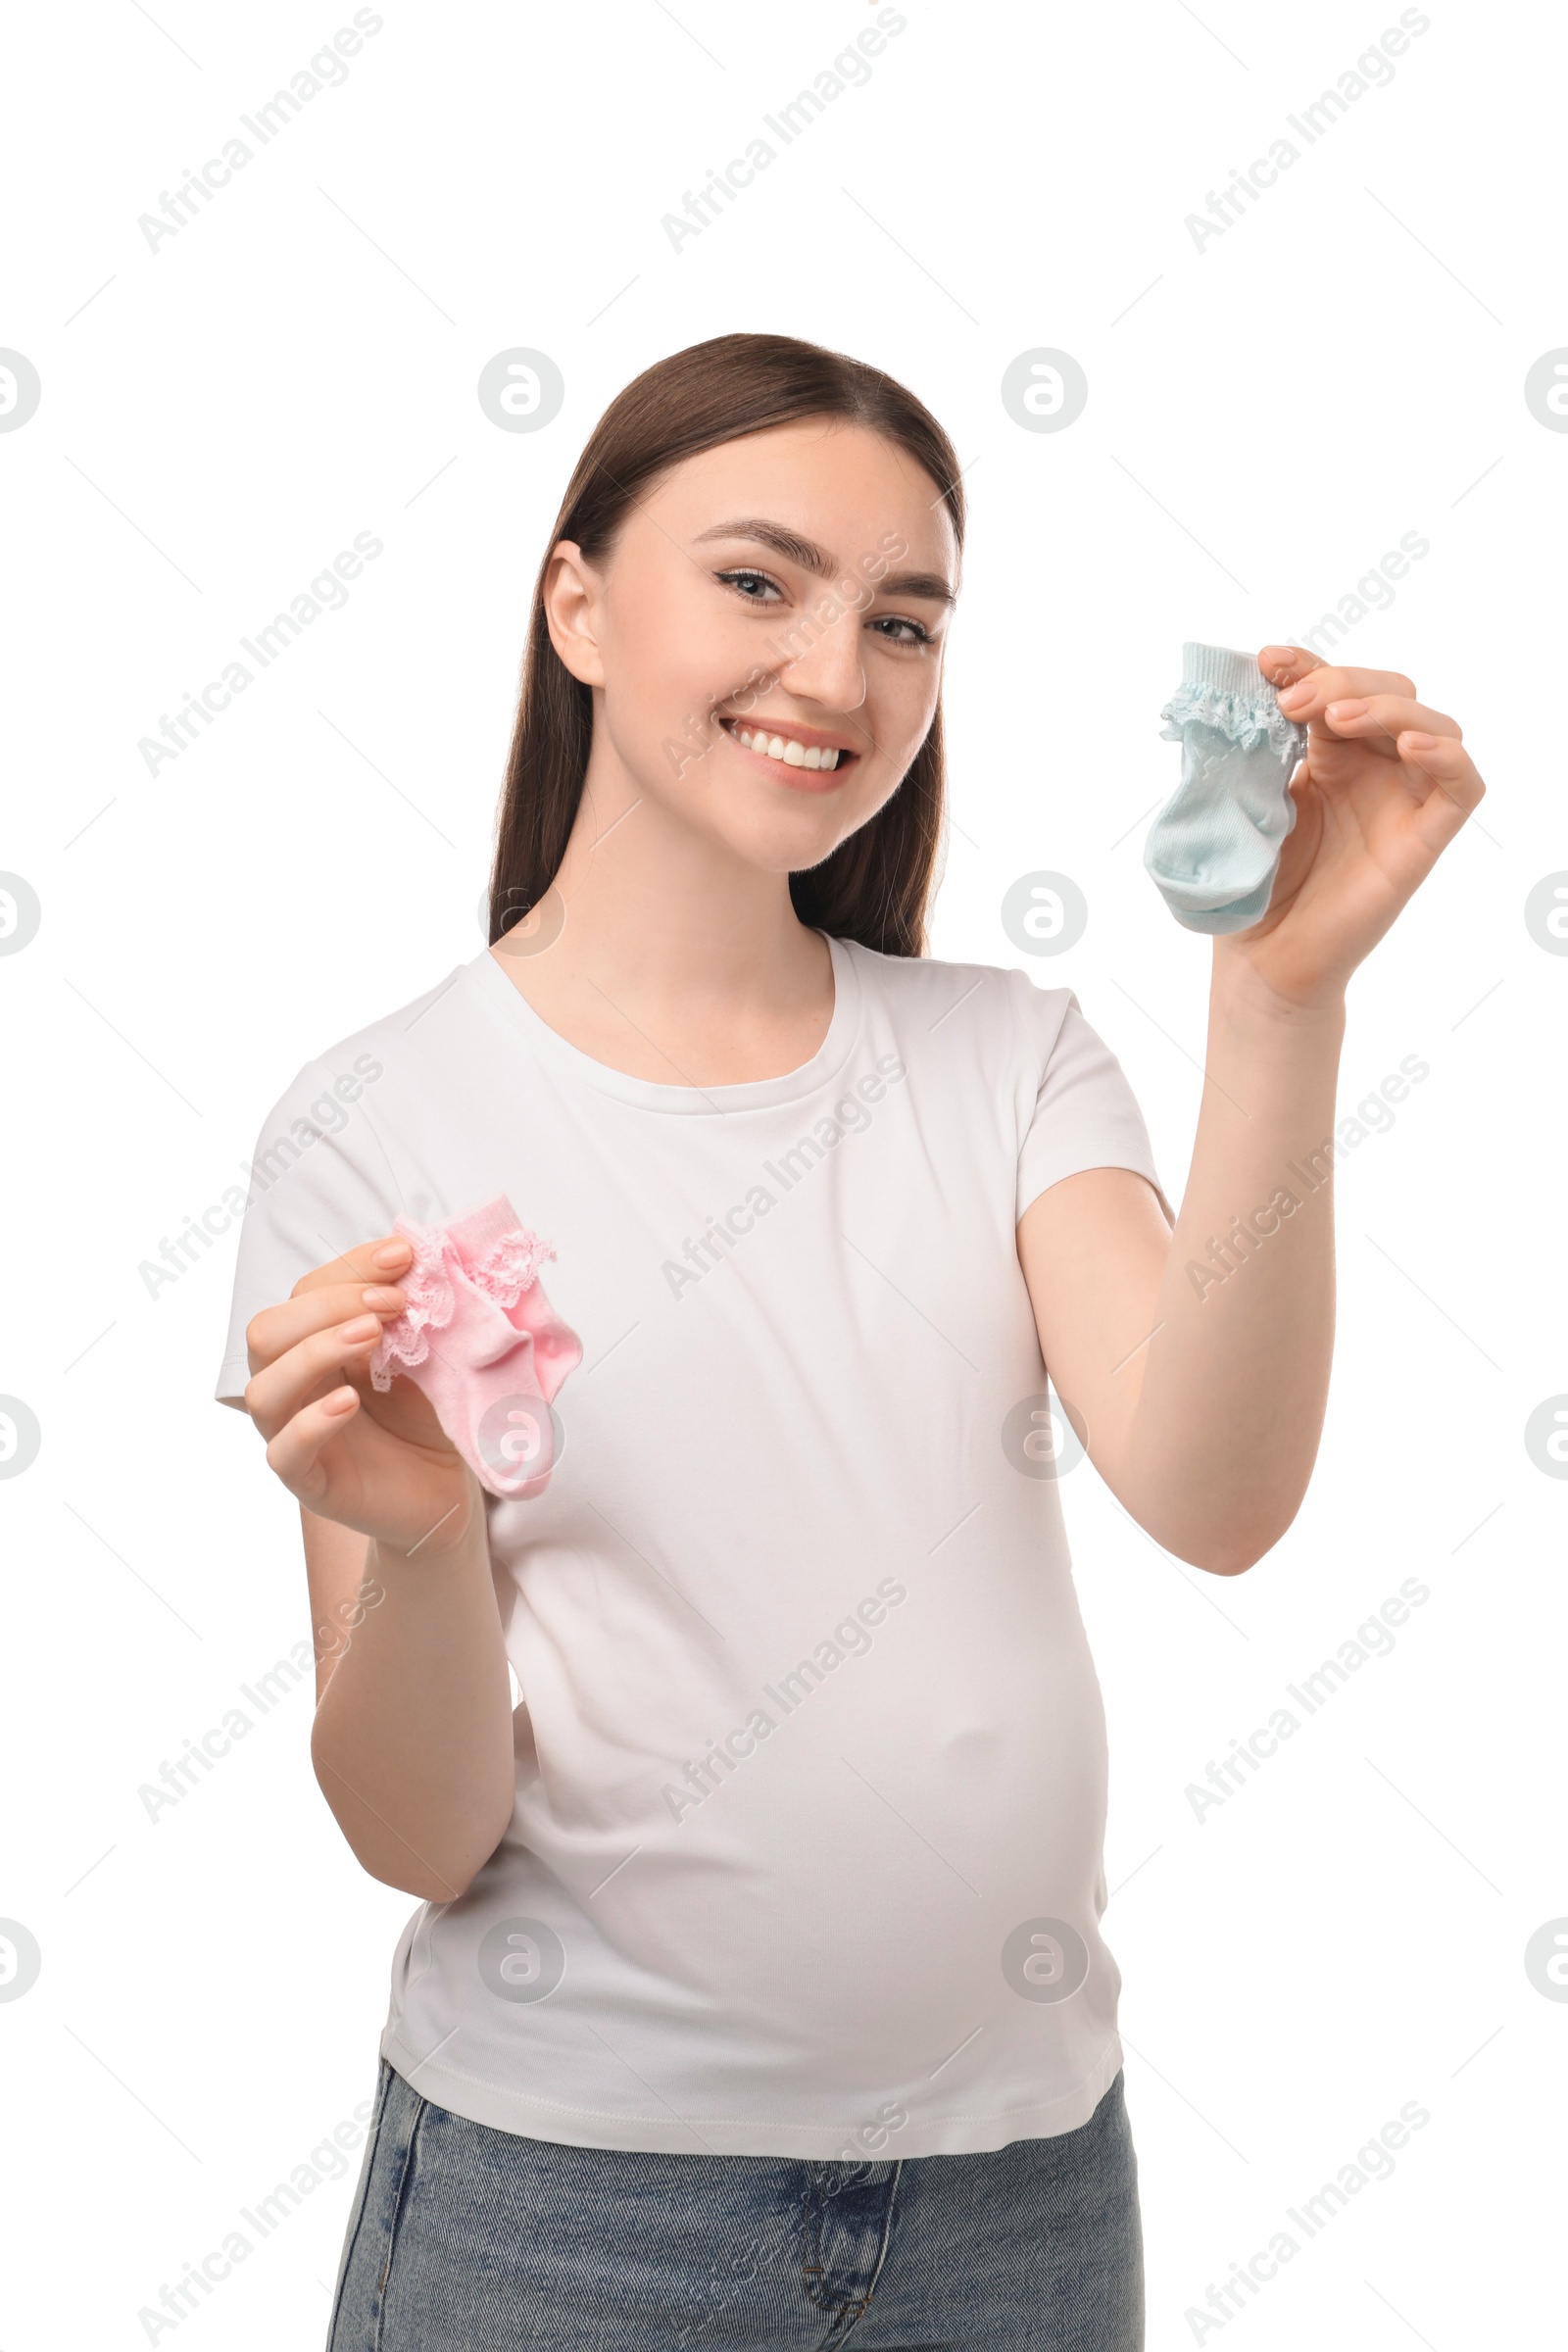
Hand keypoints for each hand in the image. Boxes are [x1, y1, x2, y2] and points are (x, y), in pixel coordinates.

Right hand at [242, 1234, 477, 1558]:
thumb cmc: (428, 1414)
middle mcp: (294, 1386)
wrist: (448, 1488)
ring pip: (264, 1388)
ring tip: (371, 1337)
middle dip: (328, 1305)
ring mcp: (293, 1433)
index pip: (306, 1292)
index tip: (404, 1256)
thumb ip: (409, 1314)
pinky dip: (311, 1422)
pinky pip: (285, 1452)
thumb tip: (413, 1258)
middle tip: (391, 1305)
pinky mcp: (310, 1481)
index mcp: (314, 1345)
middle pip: (267, 1331)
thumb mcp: (423, 1354)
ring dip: (314, 1352)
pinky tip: (348, 1401)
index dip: (350, 1268)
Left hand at [1219, 646, 1485, 1012]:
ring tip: (1334, 719)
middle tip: (1291, 702)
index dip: (1308, 665)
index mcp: (1329, 758)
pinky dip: (1446, 754)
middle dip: (1340, 682)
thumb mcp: (1241, 803)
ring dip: (1386, 707)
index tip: (1268, 662)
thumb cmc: (1251, 888)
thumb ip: (1247, 749)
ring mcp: (1403, 802)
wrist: (1262, 959)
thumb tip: (1234, 691)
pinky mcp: (1425, 840)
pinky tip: (1410, 745)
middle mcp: (1374, 772)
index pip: (1334, 689)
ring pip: (1430, 724)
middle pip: (1387, 694)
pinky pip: (1462, 785)